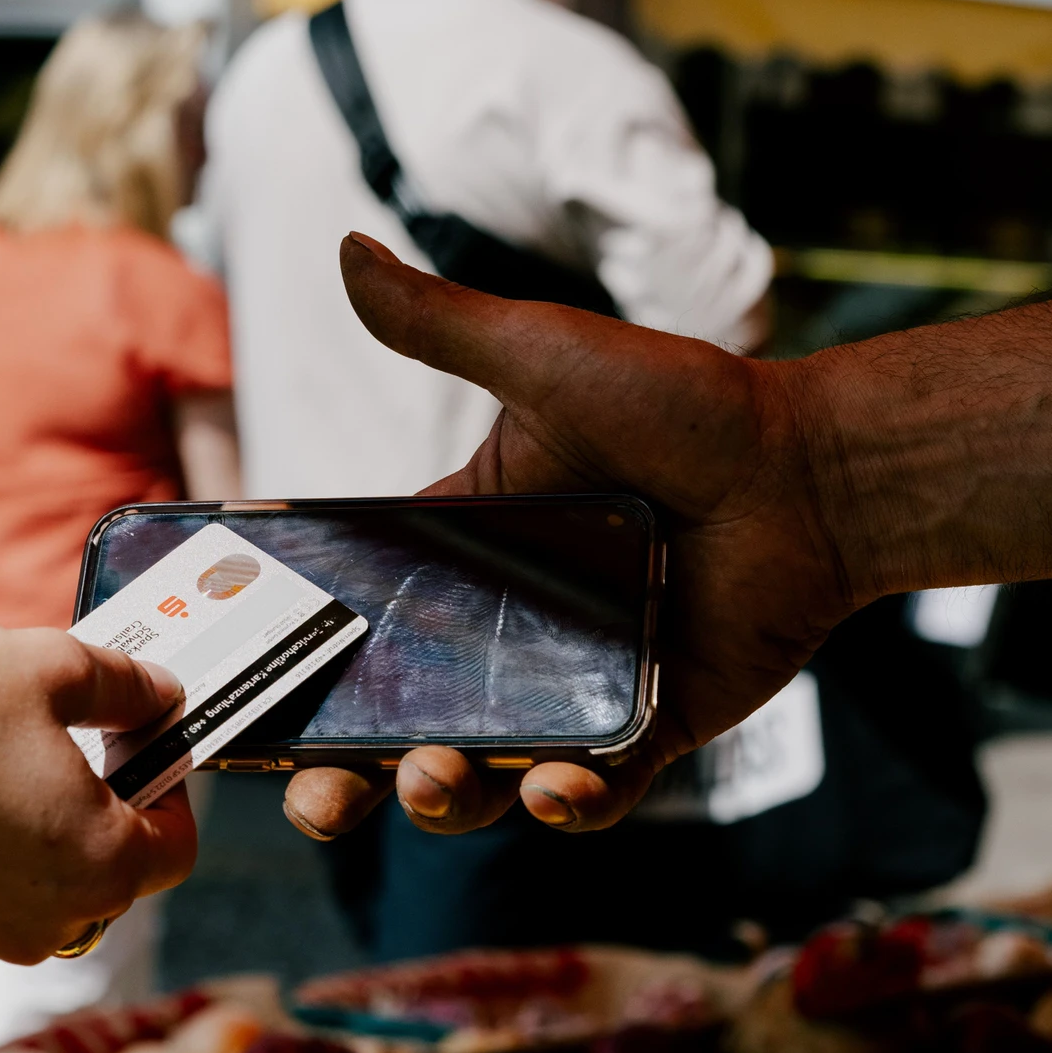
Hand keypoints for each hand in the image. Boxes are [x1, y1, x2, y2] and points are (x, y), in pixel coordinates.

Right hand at [0, 623, 197, 972]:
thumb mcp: (45, 666)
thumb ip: (123, 686)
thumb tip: (159, 695)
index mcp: (103, 866)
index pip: (177, 845)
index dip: (170, 787)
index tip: (140, 743)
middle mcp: (50, 926)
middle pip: (104, 870)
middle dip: (92, 807)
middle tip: (55, 739)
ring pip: (32, 888)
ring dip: (24, 834)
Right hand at [283, 234, 859, 841]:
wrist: (812, 468)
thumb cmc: (684, 405)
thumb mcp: (546, 356)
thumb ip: (440, 321)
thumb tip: (343, 247)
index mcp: (464, 556)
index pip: (353, 625)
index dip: (293, 666)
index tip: (239, 693)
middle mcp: (505, 638)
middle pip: (392, 732)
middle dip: (336, 780)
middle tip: (313, 793)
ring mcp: (571, 694)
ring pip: (478, 781)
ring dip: (437, 799)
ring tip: (429, 780)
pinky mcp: (646, 732)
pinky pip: (590, 796)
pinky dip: (562, 805)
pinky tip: (549, 786)